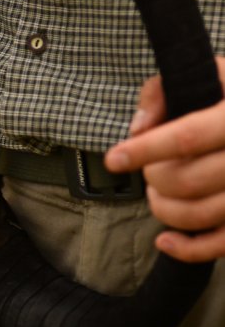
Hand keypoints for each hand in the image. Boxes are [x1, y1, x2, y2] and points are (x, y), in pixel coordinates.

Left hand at [105, 56, 224, 261]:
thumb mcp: (208, 76)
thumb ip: (163, 93)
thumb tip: (138, 127)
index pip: (188, 137)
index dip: (145, 150)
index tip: (113, 159)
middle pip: (187, 180)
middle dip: (154, 179)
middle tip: (150, 173)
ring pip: (202, 214)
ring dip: (165, 210)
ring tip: (158, 195)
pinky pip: (223, 245)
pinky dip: (189, 250)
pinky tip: (164, 240)